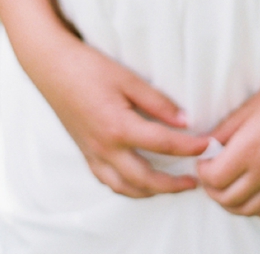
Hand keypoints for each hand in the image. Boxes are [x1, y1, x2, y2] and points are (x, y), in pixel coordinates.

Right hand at [34, 34, 209, 197]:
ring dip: (151, 192)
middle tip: (194, 180)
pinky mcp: (85, 153)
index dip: (189, 146)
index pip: (163, 144)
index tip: (208, 144)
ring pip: (125, 188)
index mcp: (119, 128)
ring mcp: (93, 154)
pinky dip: (127, 187)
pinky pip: (108, 181)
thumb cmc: (89, 67)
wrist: (52, 67)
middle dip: (173, 184)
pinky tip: (137, 181)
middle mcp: (106, 149)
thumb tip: (184, 121)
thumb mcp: (128, 79)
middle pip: (146, 179)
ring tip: (170, 186)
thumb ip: (157, 102)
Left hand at [197, 67, 259, 217]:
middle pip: (227, 198)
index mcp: (250, 151)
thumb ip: (224, 130)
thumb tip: (204, 145)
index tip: (202, 159)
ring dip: (229, 202)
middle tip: (209, 172)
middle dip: (211, 188)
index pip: (215, 177)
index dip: (202, 171)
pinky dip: (255, 208)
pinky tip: (250, 194)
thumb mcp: (249, 108)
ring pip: (247, 209)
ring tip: (224, 185)